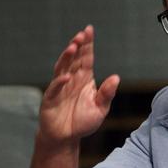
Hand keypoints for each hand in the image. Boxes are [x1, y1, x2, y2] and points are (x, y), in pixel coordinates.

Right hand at [38, 25, 119, 145]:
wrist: (66, 137)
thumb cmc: (82, 122)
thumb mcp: (100, 109)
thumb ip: (107, 93)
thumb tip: (116, 78)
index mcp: (84, 79)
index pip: (86, 58)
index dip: (87, 44)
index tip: (89, 30)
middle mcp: (71, 79)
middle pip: (74, 59)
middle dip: (77, 46)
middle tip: (81, 35)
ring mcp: (59, 87)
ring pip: (62, 68)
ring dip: (67, 57)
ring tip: (73, 47)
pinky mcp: (50, 99)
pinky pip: (55, 87)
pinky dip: (60, 81)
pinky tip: (67, 76)